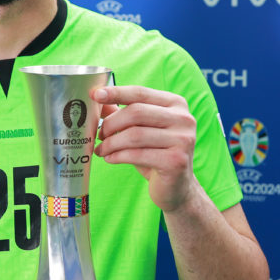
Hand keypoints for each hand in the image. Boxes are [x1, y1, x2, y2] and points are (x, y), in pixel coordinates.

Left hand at [93, 85, 198, 213]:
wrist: (176, 187)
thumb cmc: (156, 154)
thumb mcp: (140, 130)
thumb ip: (123, 113)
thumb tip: (98, 97)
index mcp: (176, 104)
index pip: (140, 93)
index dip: (116, 93)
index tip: (96, 95)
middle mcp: (183, 119)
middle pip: (136, 112)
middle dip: (111, 124)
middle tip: (100, 134)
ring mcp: (182, 140)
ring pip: (135, 135)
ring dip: (111, 143)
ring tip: (102, 150)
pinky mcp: (176, 161)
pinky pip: (137, 154)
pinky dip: (118, 156)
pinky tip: (110, 159)